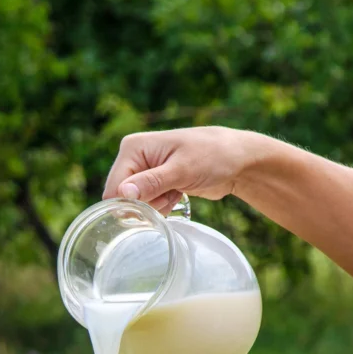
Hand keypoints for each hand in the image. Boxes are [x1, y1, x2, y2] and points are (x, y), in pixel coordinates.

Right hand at [103, 126, 271, 214]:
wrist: (237, 160)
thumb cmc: (213, 156)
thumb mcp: (182, 170)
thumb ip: (151, 183)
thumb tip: (122, 194)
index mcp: (133, 147)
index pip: (114, 187)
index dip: (130, 202)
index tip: (155, 203)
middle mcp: (134, 158)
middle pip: (124, 197)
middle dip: (147, 204)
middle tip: (170, 194)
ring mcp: (145, 171)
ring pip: (138, 204)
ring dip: (158, 206)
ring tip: (177, 191)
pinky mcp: (156, 182)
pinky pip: (150, 205)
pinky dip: (164, 205)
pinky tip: (178, 194)